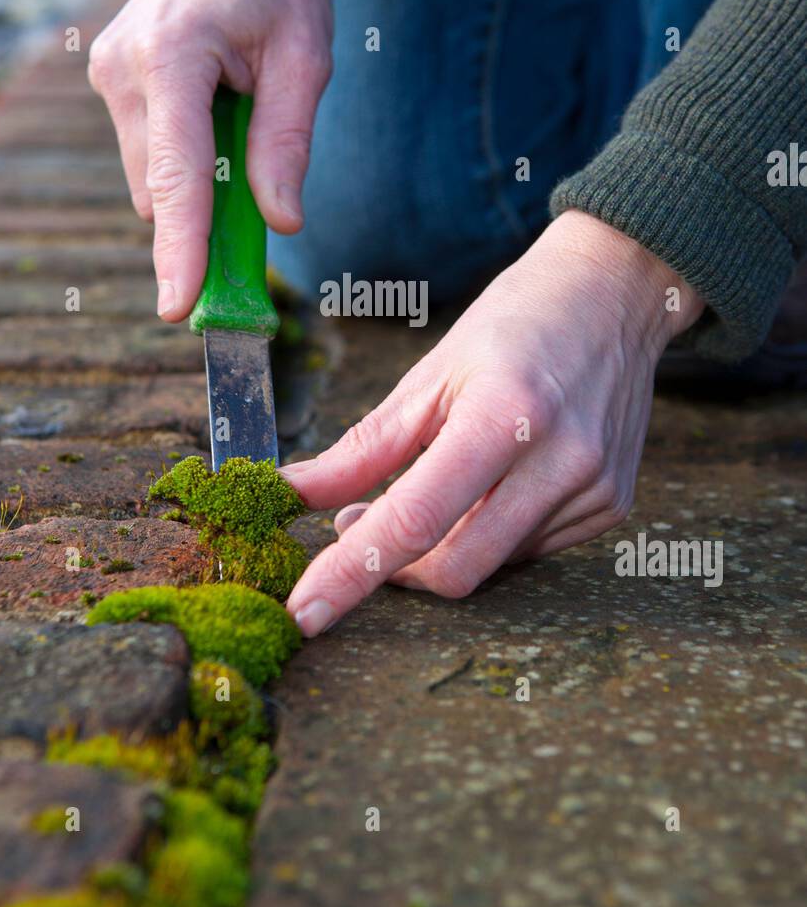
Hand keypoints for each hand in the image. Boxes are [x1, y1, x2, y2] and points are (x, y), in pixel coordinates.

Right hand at [88, 0, 332, 318]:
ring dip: (198, 182)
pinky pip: (149, 152)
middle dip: (207, 218)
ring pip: (152, 178)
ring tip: (245, 116)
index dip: (181, 248)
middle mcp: (124, 69)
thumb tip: (281, 221)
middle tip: (267, 205)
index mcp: (172, 55)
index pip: (175, 174)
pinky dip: (186, 160)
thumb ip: (287, 141)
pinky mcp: (111, 79)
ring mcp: (109, 74)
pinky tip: (219, 111)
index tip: (177, 308)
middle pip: (161, 189)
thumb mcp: (306, 55)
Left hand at [283, 210, 704, 635]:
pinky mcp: (612, 505)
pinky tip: (498, 478)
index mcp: (504, 416)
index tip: (305, 613)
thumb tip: (291, 494)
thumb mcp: (430, 375)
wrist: (616, 293)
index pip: (415, 520)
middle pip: (456, 568)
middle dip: (396, 568)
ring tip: (436, 479)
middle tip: (358, 524)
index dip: (353, 573)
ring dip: (446, 542)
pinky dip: (493, 530)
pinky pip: (531, 549)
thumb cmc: (514, 323)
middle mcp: (559, 461)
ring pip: (492, 563)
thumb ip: (362, 448)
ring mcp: (594, 488)